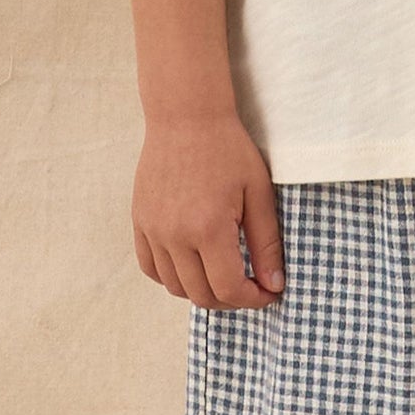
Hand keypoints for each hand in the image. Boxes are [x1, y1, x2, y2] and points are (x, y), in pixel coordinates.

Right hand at [132, 113, 286, 309]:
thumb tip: (274, 286)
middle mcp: (175, 235)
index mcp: (208, 227)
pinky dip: (171, 276)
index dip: (253, 299)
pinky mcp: (140, 222)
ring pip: (175, 287)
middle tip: (250, 286)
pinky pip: (150, 268)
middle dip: (230, 299)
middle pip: (201, 295)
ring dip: (201, 290)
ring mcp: (153, 230)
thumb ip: (266, 242)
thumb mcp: (258, 192)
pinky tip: (192, 264)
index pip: (229, 289)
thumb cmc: (228, 148)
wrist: (186, 115)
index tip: (268, 292)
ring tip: (223, 274)